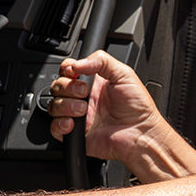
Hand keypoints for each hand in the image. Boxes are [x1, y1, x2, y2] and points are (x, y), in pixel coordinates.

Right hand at [48, 50, 166, 165]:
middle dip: (67, 87)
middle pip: (57, 86)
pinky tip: (74, 123)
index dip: (67, 69)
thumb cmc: (138, 107)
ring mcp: (77, 116)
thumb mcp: (124, 74)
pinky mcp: (74, 133)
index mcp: (93, 83)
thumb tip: (77, 63)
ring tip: (84, 110)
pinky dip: (60, 124)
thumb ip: (102, 61)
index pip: (68, 71)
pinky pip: (54, 128)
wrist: (141, 133)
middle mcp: (82, 98)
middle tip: (84, 92)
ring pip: (54, 106)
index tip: (74, 72)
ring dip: (66, 106)